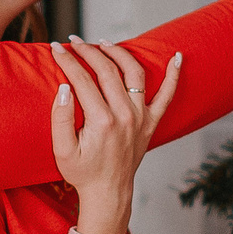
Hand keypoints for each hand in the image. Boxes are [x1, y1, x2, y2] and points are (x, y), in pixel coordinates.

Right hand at [50, 40, 183, 233]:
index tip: (55, 48)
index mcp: (101, 121)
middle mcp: (125, 115)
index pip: (82, 80)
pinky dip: (174, 76)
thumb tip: (64, 87)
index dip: (67, 61)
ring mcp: (141, 117)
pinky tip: (178, 57)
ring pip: (134, 73)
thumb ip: (61, 118)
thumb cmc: (83, 173)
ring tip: (104, 42)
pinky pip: (167, 96)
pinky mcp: (151, 122)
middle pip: (107, 70)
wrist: (109, 192)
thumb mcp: (62, 151)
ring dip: (120, 52)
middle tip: (73, 41)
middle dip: (88, 51)